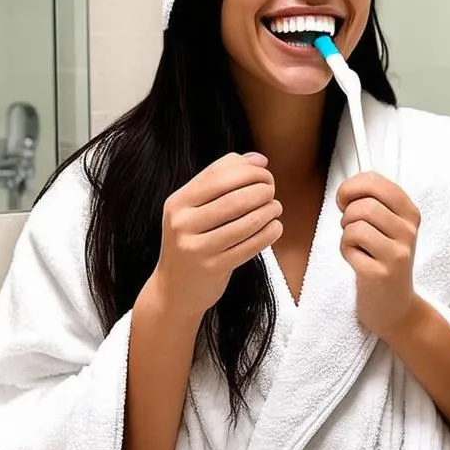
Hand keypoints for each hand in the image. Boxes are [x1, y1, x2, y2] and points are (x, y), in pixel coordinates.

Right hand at [154, 152, 282, 319]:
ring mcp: (196, 247)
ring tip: (275, 208)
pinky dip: (268, 233)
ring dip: (269, 210)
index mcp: (178, 202)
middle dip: (262, 189)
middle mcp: (183, 223)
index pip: (218, 174)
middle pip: (235, 197)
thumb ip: (224, 179)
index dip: (249, 170)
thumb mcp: (196, 208)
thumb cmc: (193, 241)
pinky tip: (275, 227)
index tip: (264, 174)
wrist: (173, 289)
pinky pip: (250, 246)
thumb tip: (259, 159)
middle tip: (272, 190)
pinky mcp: (212, 268)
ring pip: (245, 222)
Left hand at [337, 173, 421, 340]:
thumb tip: (346, 190)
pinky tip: (357, 261)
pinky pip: (349, 246)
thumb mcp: (388, 226)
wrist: (395, 306)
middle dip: (347, 214)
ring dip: (346, 233)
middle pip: (364, 204)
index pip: (376, 181)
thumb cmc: (384, 259)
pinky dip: (346, 251)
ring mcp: (397, 253)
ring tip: (356, 245)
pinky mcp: (381, 273)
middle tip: (350, 228)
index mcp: (410, 213)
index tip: (345, 201)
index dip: (351, 187)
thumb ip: (373, 202)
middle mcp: (408, 231)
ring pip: (356, 224)